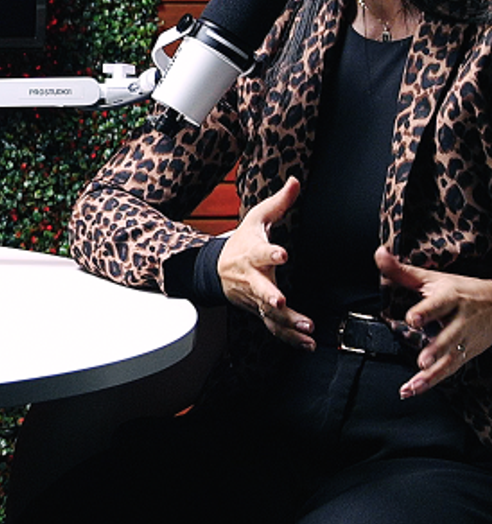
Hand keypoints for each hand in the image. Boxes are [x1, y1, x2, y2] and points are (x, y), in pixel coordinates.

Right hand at [218, 176, 313, 348]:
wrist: (215, 268)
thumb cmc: (241, 241)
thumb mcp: (258, 218)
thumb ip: (279, 202)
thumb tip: (295, 180)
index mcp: (252, 253)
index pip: (261, 252)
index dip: (270, 253)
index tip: (282, 254)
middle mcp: (252, 278)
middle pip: (259, 288)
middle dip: (269, 296)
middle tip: (280, 301)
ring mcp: (254, 297)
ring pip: (268, 313)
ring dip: (287, 322)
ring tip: (307, 328)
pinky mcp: (259, 311)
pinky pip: (273, 327)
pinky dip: (289, 337)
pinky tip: (307, 343)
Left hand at [377, 249, 491, 397]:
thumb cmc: (461, 290)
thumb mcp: (433, 279)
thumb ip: (402, 271)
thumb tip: (378, 253)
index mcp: (450, 298)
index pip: (438, 305)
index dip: (426, 311)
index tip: (413, 319)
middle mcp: (460, 321)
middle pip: (449, 336)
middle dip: (437, 349)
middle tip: (423, 361)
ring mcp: (465, 340)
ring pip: (450, 358)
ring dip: (432, 374)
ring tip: (414, 383)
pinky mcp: (466, 354)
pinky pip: (449, 370)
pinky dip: (432, 382)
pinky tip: (412, 390)